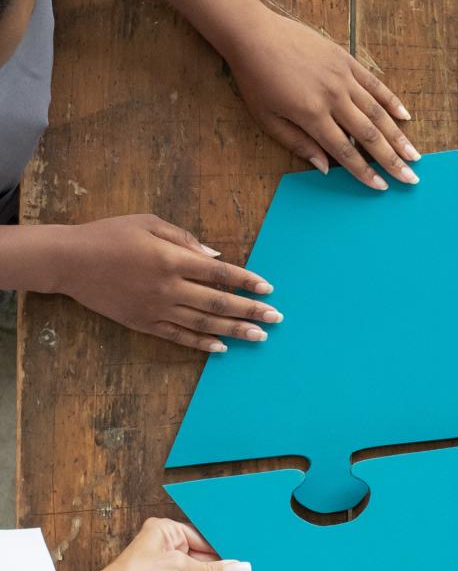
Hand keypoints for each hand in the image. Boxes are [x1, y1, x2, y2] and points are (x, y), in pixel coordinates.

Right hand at [43, 215, 281, 352]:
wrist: (68, 261)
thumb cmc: (109, 235)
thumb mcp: (148, 223)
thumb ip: (184, 239)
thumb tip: (216, 256)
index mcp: (171, 259)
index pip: (220, 273)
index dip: (247, 281)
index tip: (268, 289)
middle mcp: (168, 288)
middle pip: (218, 302)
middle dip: (251, 310)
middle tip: (276, 318)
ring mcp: (156, 309)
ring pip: (204, 323)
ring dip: (235, 330)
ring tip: (259, 336)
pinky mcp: (144, 323)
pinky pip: (179, 337)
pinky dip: (202, 343)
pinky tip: (222, 347)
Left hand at [222, 3, 420, 191]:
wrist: (253, 33)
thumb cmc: (256, 79)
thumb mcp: (268, 119)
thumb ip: (298, 144)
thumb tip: (325, 168)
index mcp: (312, 115)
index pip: (345, 152)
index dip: (365, 173)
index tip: (381, 187)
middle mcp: (332, 97)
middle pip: (369, 136)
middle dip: (392, 161)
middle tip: (410, 179)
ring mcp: (342, 77)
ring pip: (377, 112)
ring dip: (398, 136)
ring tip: (414, 155)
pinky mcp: (345, 60)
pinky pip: (374, 84)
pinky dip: (391, 101)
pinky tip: (405, 116)